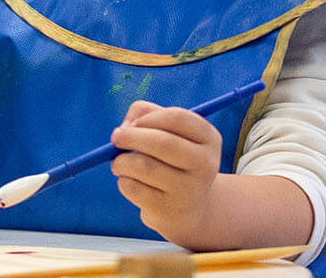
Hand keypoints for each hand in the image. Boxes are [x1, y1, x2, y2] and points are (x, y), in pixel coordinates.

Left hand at [111, 101, 221, 240]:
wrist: (188, 208)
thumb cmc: (171, 160)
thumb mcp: (168, 132)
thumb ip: (145, 114)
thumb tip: (126, 127)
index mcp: (209, 139)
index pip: (179, 119)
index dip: (150, 118)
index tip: (133, 124)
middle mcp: (205, 165)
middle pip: (164, 143)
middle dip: (132, 137)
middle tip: (115, 137)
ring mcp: (189, 191)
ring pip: (144, 166)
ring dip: (121, 161)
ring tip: (119, 163)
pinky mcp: (169, 211)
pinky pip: (134, 188)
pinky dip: (123, 180)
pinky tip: (130, 181)